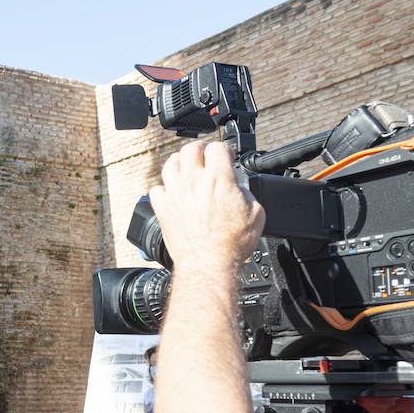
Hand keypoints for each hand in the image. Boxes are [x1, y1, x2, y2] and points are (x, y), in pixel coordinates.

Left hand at [148, 140, 264, 275]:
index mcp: (218, 179)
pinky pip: (156, 189)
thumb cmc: (231, 244)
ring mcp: (174, 193)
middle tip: (206, 157)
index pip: (217, 148)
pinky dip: (164, 188)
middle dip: (201, 150)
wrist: (208, 264)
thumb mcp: (256, 213)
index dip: (224, 150)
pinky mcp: (162, 208)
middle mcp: (192, 181)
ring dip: (180, 163)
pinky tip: (173, 193)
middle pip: (190, 149)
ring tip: (188, 169)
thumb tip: (238, 189)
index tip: (227, 157)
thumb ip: (247, 193)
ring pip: (170, 164)